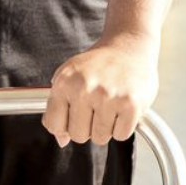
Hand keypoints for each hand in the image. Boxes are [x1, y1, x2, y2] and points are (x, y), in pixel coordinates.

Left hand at [42, 38, 158, 146]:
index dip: (65, 125)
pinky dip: (124, 126)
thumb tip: (61, 140)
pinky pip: (121, 136)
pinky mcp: (131, 104)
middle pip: (78, 135)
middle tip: (97, 108)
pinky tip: (123, 108)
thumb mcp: (71, 77)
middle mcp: (85, 88)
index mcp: (65, 82)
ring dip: (107, 127)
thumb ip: (59, 108)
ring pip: (100, 138)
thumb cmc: (100, 63)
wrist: (130, 45)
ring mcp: (108, 97)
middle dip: (88, 127)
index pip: (54, 125)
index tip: (74, 116)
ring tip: (111, 105)